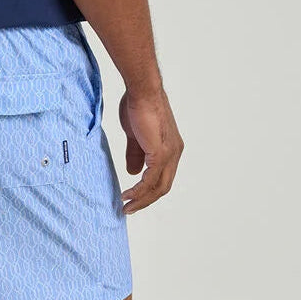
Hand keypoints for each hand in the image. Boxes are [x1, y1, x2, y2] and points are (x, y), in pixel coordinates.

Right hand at [119, 88, 183, 213]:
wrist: (142, 91)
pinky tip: (127, 195)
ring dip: (141, 200)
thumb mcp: (136, 136)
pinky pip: (150, 180)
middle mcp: (174, 153)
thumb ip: (136, 155)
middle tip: (129, 209)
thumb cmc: (139, 106)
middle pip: (162, 187)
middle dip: (145, 201)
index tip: (133, 198)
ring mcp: (169, 154)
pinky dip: (138, 191)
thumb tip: (133, 173)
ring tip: (126, 206)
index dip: (148, 191)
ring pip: (157, 187)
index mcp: (170, 149)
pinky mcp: (161, 153)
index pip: (162, 177)